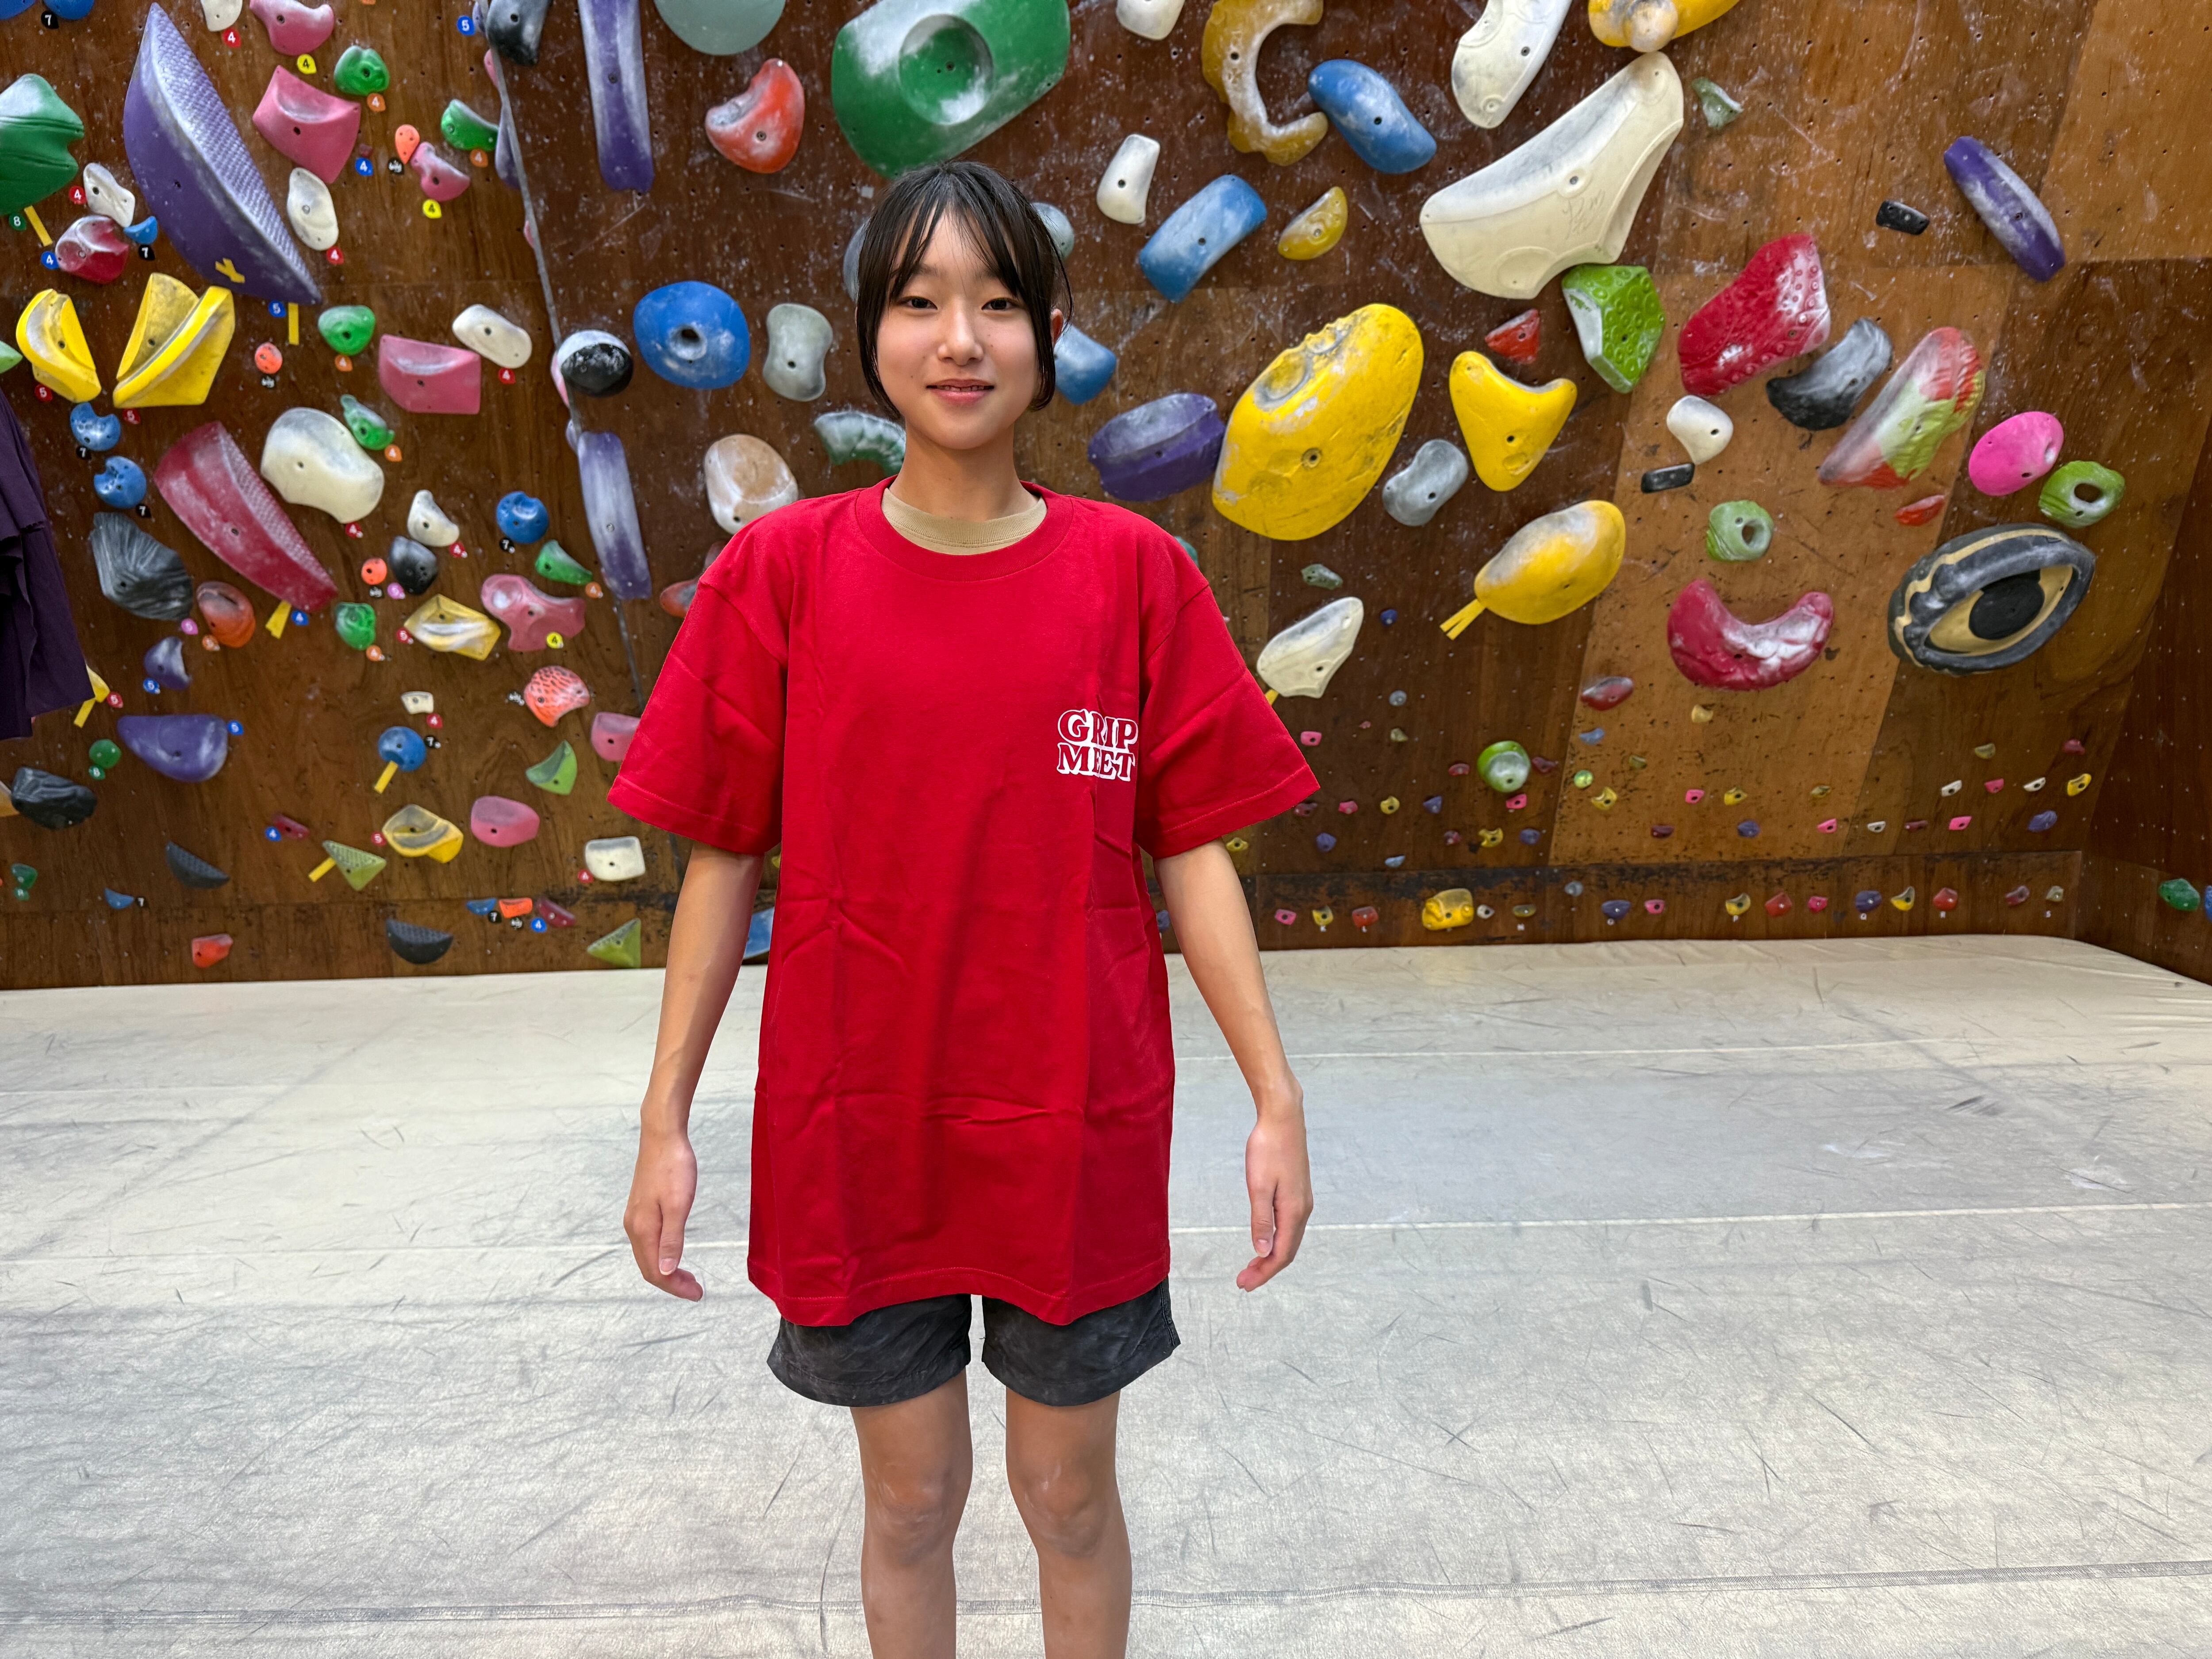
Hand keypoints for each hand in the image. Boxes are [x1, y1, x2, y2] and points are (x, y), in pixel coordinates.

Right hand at [624, 1124, 703, 1300]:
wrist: (662, 1135)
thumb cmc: (674, 1167)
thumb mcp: (678, 1205)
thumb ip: (672, 1241)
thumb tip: (666, 1273)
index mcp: (642, 1229)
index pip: (655, 1272)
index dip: (675, 1288)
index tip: (697, 1295)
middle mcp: (634, 1226)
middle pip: (648, 1267)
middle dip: (671, 1283)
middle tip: (697, 1289)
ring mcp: (635, 1217)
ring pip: (647, 1254)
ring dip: (667, 1270)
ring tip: (689, 1276)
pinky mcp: (640, 1207)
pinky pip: (648, 1241)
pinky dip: (662, 1254)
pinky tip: (674, 1252)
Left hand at [1237, 1093, 1311, 1291]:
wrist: (1282, 1117)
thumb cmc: (1268, 1148)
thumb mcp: (1259, 1186)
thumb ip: (1261, 1220)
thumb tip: (1264, 1252)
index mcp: (1294, 1211)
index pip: (1281, 1254)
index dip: (1263, 1272)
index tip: (1243, 1284)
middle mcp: (1303, 1209)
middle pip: (1287, 1250)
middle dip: (1266, 1268)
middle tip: (1244, 1281)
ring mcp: (1302, 1200)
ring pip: (1290, 1238)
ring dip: (1271, 1255)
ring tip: (1252, 1266)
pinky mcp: (1298, 1191)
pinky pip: (1290, 1225)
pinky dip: (1277, 1239)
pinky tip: (1265, 1239)